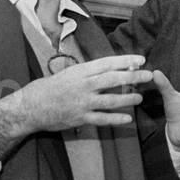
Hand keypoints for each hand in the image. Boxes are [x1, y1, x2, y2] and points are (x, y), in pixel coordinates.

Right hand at [0, 55, 152, 159]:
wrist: (31, 107)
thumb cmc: (51, 87)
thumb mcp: (69, 73)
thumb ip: (88, 72)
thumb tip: (112, 68)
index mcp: (80, 72)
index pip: (106, 63)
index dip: (125, 61)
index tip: (140, 59)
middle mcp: (82, 86)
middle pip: (112, 80)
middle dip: (132, 77)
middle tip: (148, 75)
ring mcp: (81, 103)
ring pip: (110, 100)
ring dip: (128, 98)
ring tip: (140, 97)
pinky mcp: (79, 118)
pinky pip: (102, 119)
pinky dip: (116, 119)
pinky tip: (128, 118)